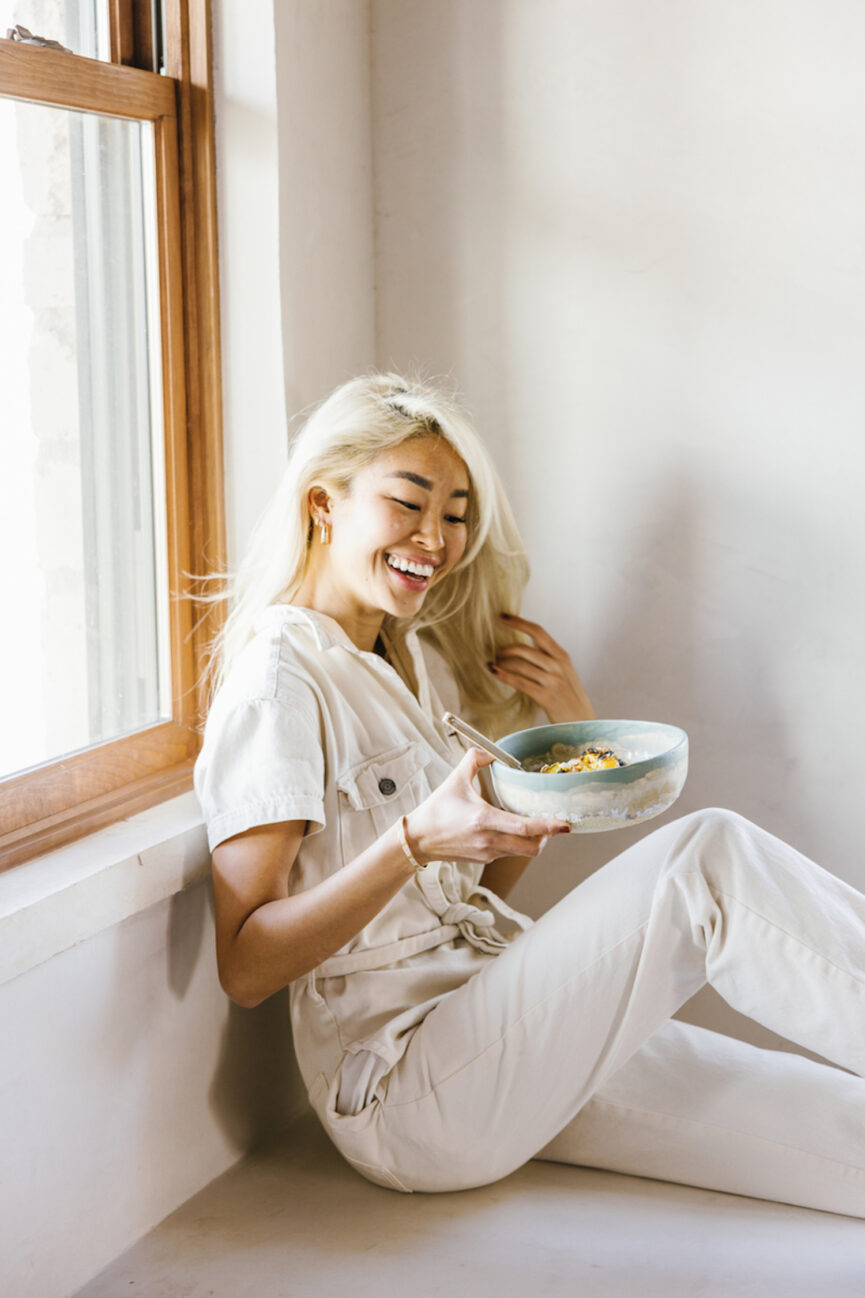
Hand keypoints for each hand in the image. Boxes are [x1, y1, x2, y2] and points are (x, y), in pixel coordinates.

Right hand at [406, 748, 569, 864]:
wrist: (418, 839)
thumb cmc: (437, 809)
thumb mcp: (455, 779)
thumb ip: (474, 759)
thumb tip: (490, 751)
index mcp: (484, 820)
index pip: (525, 827)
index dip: (549, 827)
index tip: (565, 825)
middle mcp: (489, 841)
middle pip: (532, 848)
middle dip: (547, 837)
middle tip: (552, 824)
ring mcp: (487, 853)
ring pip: (522, 852)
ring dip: (533, 841)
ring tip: (533, 825)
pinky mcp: (484, 860)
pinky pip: (509, 853)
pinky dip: (516, 843)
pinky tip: (511, 829)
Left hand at [490, 612, 595, 723]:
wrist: (582, 722)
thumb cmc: (569, 698)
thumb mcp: (564, 672)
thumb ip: (548, 659)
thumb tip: (522, 648)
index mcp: (562, 656)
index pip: (538, 632)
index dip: (519, 622)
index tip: (502, 617)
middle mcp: (558, 665)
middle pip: (524, 648)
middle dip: (504, 648)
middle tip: (494, 651)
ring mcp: (553, 680)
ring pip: (519, 664)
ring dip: (502, 663)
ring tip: (493, 664)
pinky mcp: (546, 696)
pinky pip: (519, 682)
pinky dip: (503, 675)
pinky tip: (493, 672)